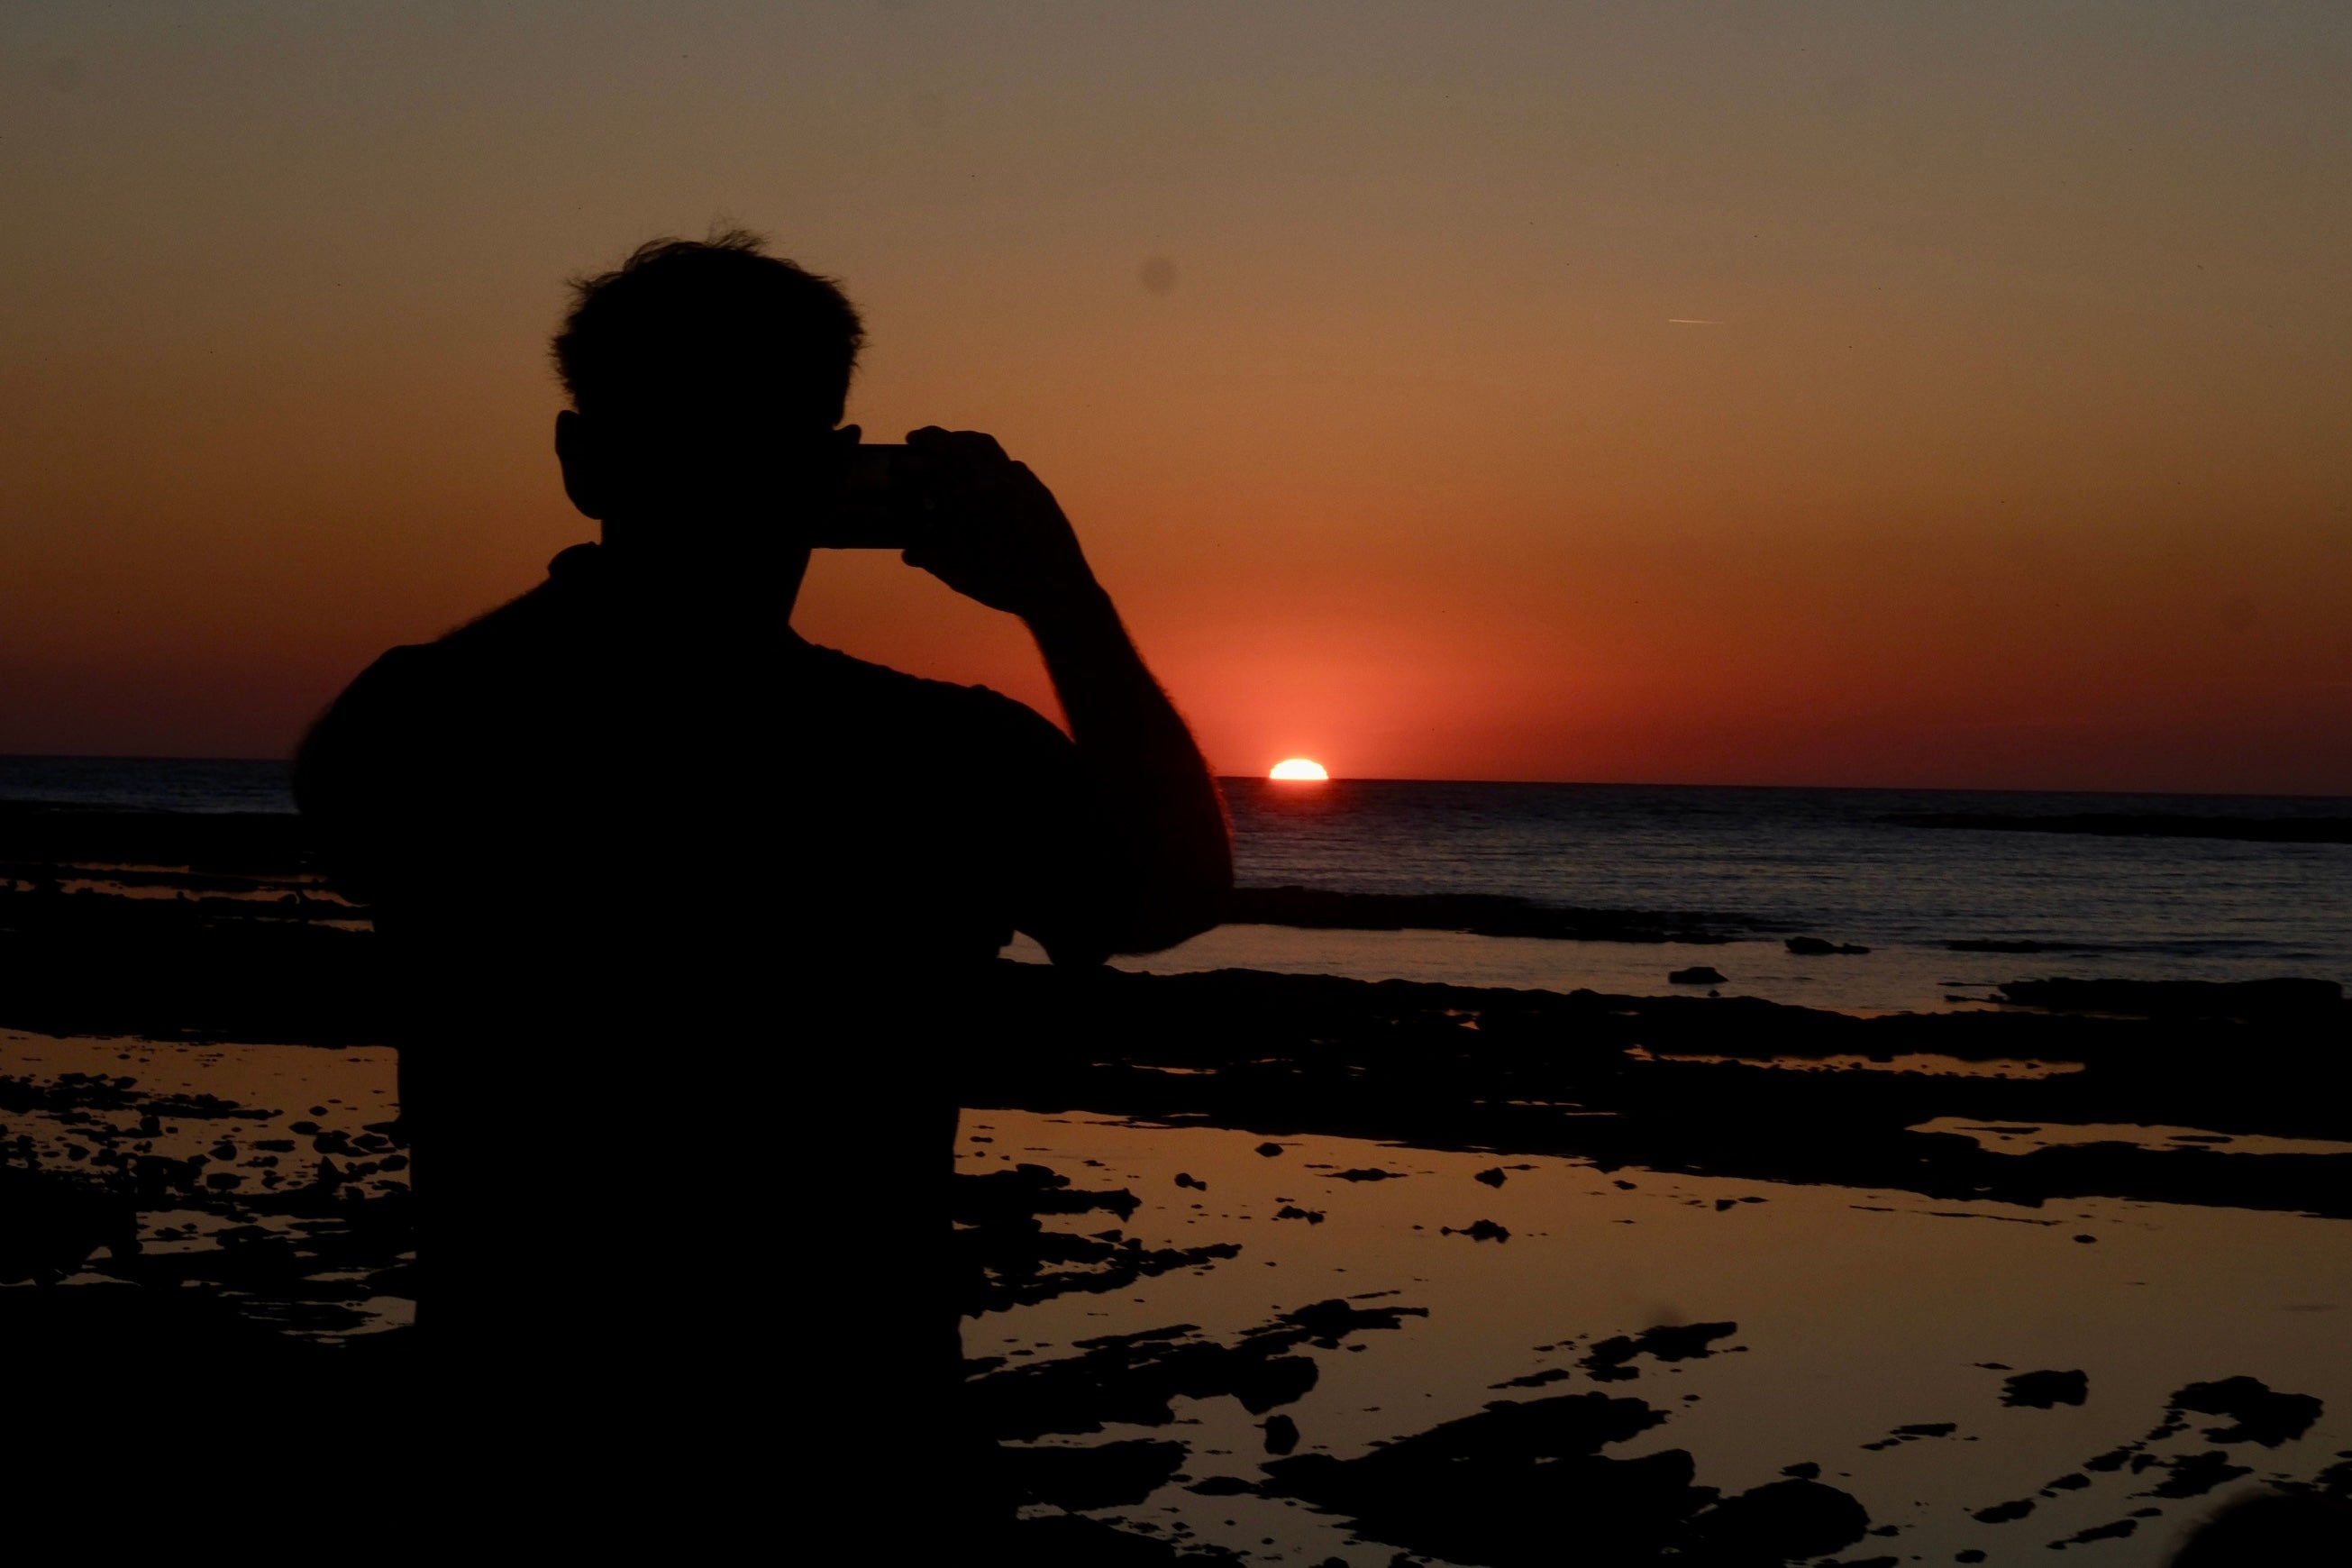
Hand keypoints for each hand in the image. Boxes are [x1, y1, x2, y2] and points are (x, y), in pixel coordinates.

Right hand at [900, 427, 1100, 619]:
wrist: (1062, 591)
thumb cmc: (1008, 587)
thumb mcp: (962, 576)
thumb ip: (931, 559)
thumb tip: (909, 553)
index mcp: (977, 499)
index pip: (940, 461)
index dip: (917, 454)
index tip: (904, 453)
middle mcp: (1001, 482)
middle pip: (962, 443)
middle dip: (936, 438)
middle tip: (919, 441)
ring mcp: (1023, 483)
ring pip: (987, 446)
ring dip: (962, 442)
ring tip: (948, 450)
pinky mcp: (1039, 490)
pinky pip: (1009, 464)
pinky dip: (988, 462)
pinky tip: (982, 477)